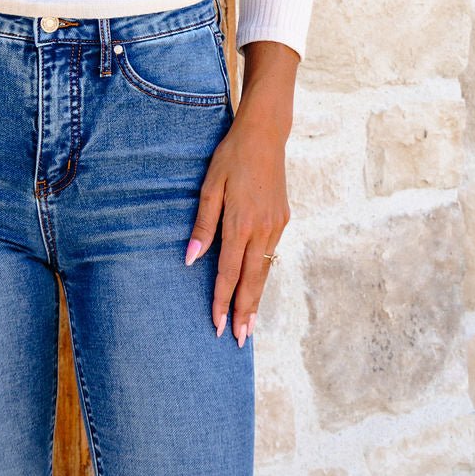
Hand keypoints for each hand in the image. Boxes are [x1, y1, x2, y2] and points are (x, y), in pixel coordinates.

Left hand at [185, 40, 295, 345]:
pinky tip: (257, 287)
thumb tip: (191, 259)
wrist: (265, 134)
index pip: (229, 273)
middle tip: (240, 341)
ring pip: (264, 271)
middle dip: (245, 313)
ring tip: (249, 325)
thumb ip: (203, 225)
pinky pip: (271, 256)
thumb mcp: (210, 186)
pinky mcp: (283, 220)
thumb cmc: (231, 157)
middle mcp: (262, 230)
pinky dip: (263, 276)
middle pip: (252, 281)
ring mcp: (276, 226)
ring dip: (256, 299)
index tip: (218, 326)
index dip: (222, 301)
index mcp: (241, 223)